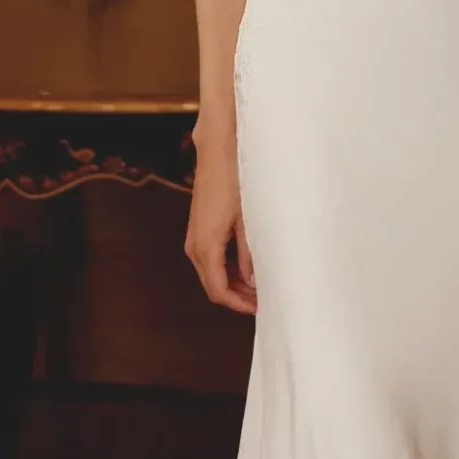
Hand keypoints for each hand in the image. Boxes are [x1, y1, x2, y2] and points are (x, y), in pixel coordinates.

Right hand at [186, 128, 255, 315]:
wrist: (219, 149)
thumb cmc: (235, 179)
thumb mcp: (248, 219)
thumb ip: (249, 254)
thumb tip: (254, 280)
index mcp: (206, 246)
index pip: (218, 290)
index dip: (238, 304)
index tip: (260, 309)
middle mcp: (195, 245)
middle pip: (213, 284)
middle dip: (237, 296)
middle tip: (264, 300)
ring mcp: (195, 235)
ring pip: (211, 272)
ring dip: (233, 283)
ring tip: (259, 285)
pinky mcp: (199, 227)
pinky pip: (211, 258)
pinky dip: (227, 268)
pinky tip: (248, 266)